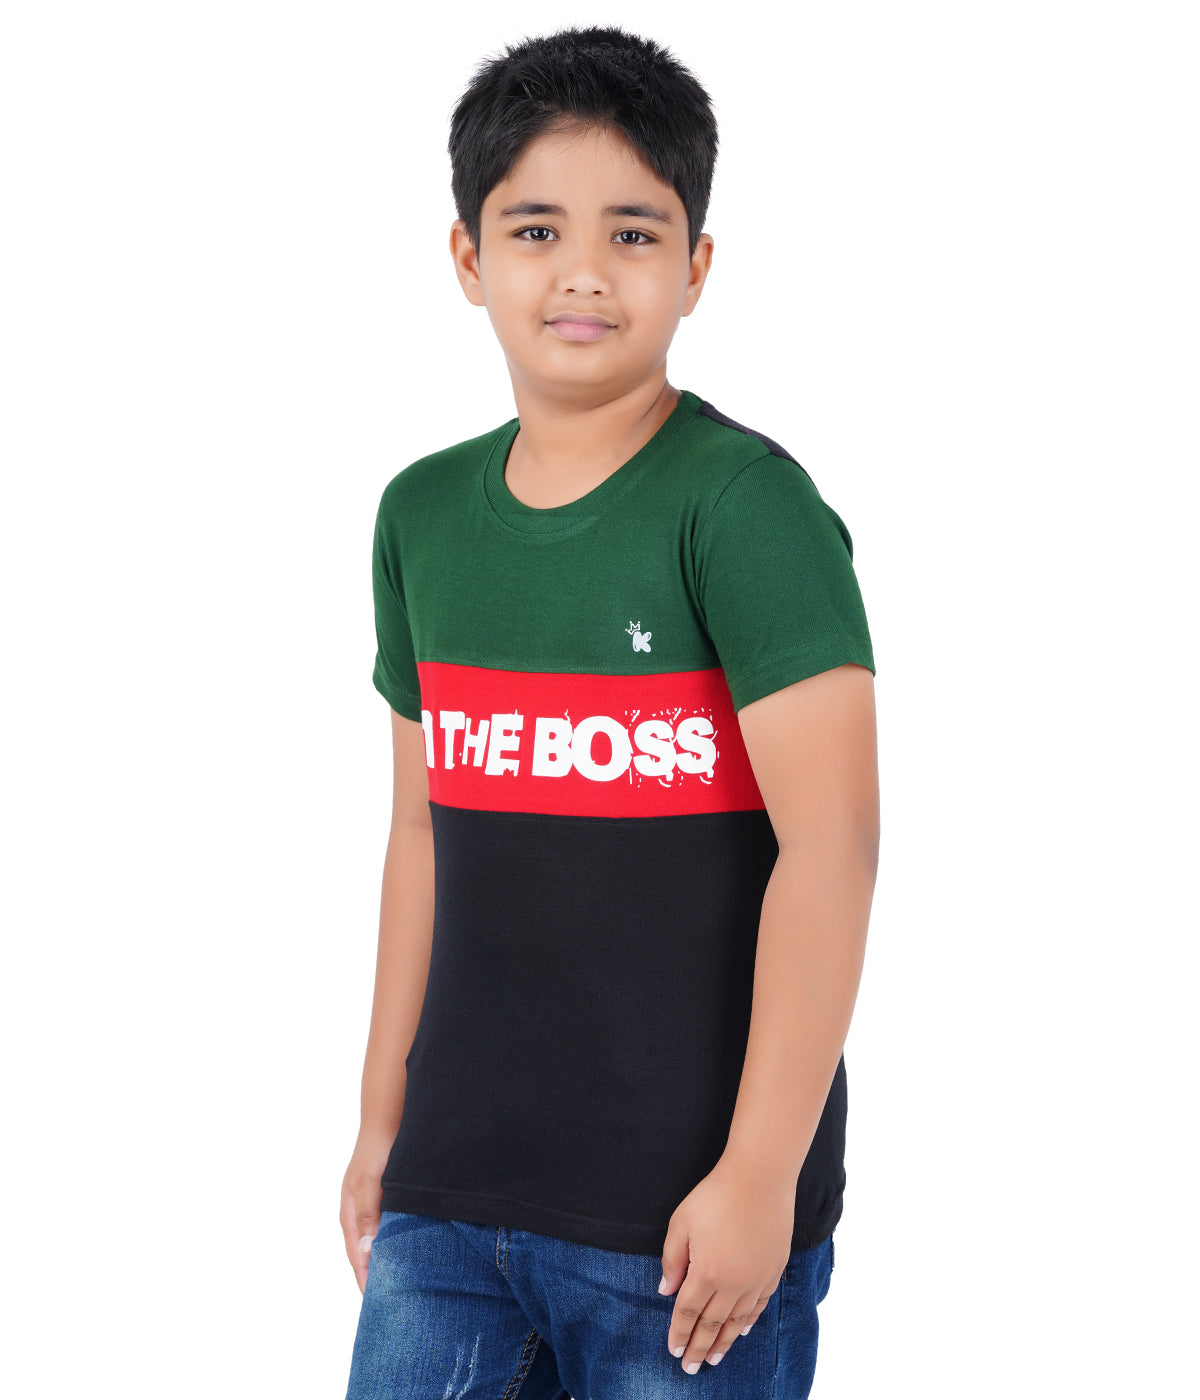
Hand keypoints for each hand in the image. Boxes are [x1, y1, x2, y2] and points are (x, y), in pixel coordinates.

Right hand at [339, 1130, 393, 1293]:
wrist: (391, 1116)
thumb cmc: (377, 1148)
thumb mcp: (370, 1183)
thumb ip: (368, 1216)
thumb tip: (367, 1253)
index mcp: (352, 1216)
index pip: (357, 1259)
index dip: (367, 1281)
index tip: (378, 1305)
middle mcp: (363, 1214)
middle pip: (371, 1254)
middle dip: (381, 1276)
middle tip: (395, 1302)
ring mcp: (378, 1206)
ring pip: (385, 1242)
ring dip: (394, 1260)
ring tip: (409, 1284)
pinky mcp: (394, 1198)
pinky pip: (398, 1227)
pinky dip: (405, 1241)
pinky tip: (420, 1249)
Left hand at [658, 1155, 795, 1372]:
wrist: (759, 1177)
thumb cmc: (715, 1195)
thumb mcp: (681, 1222)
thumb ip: (672, 1259)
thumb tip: (665, 1290)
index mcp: (706, 1272)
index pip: (688, 1312)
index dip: (679, 1333)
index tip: (673, 1351)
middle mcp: (733, 1283)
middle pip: (712, 1324)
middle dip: (699, 1348)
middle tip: (690, 1368)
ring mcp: (756, 1279)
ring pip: (737, 1321)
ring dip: (723, 1342)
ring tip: (714, 1359)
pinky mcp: (773, 1270)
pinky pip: (759, 1306)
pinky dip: (748, 1322)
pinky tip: (741, 1331)